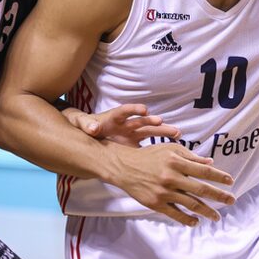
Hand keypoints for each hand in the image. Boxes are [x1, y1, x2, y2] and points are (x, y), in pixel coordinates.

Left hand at [65, 104, 180, 145]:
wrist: (88, 132)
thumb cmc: (85, 125)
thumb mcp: (81, 122)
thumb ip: (86, 124)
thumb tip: (92, 128)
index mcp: (114, 117)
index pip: (125, 111)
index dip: (134, 110)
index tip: (144, 110)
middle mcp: (126, 124)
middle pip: (142, 121)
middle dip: (153, 122)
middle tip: (164, 122)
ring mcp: (132, 134)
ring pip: (149, 132)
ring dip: (162, 131)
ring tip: (177, 133)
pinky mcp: (133, 145)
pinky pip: (147, 145)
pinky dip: (157, 146)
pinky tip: (172, 148)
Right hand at [110, 143, 235, 226]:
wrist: (124, 167)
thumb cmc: (149, 156)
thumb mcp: (169, 149)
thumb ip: (190, 156)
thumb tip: (210, 163)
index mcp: (176, 162)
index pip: (203, 171)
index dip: (219, 177)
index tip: (231, 182)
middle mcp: (172, 177)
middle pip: (201, 189)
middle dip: (219, 196)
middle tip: (232, 201)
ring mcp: (164, 192)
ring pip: (191, 204)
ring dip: (206, 211)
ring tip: (216, 217)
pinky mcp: (156, 203)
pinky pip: (175, 214)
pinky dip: (187, 219)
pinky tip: (196, 222)